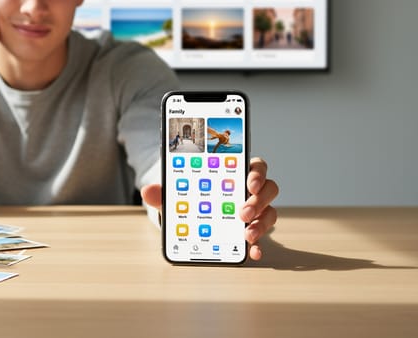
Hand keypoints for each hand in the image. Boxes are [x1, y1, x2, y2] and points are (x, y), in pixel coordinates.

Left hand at [140, 156, 278, 260]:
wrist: (189, 221)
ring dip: (261, 223)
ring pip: (270, 212)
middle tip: (242, 212)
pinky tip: (252, 252)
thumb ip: (164, 192)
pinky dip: (259, 245)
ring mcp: (255, 212)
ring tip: (246, 234)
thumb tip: (148, 191)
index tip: (249, 182)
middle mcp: (250, 191)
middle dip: (258, 200)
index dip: (257, 172)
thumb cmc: (189, 199)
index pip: (255, 166)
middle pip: (268, 189)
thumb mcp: (176, 194)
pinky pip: (263, 237)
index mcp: (235, 173)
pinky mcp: (252, 230)